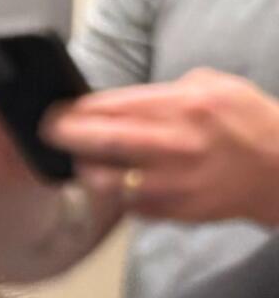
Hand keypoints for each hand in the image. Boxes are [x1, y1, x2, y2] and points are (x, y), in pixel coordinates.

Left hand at [43, 70, 278, 226]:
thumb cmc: (248, 123)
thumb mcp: (217, 87)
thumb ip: (170, 90)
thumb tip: (125, 101)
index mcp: (187, 106)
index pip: (118, 106)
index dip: (82, 109)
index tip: (61, 110)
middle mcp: (176, 145)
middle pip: (104, 141)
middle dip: (69, 136)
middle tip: (50, 132)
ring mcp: (173, 182)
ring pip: (108, 181)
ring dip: (86, 171)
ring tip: (80, 162)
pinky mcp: (172, 210)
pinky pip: (128, 203)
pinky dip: (116, 192)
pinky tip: (113, 182)